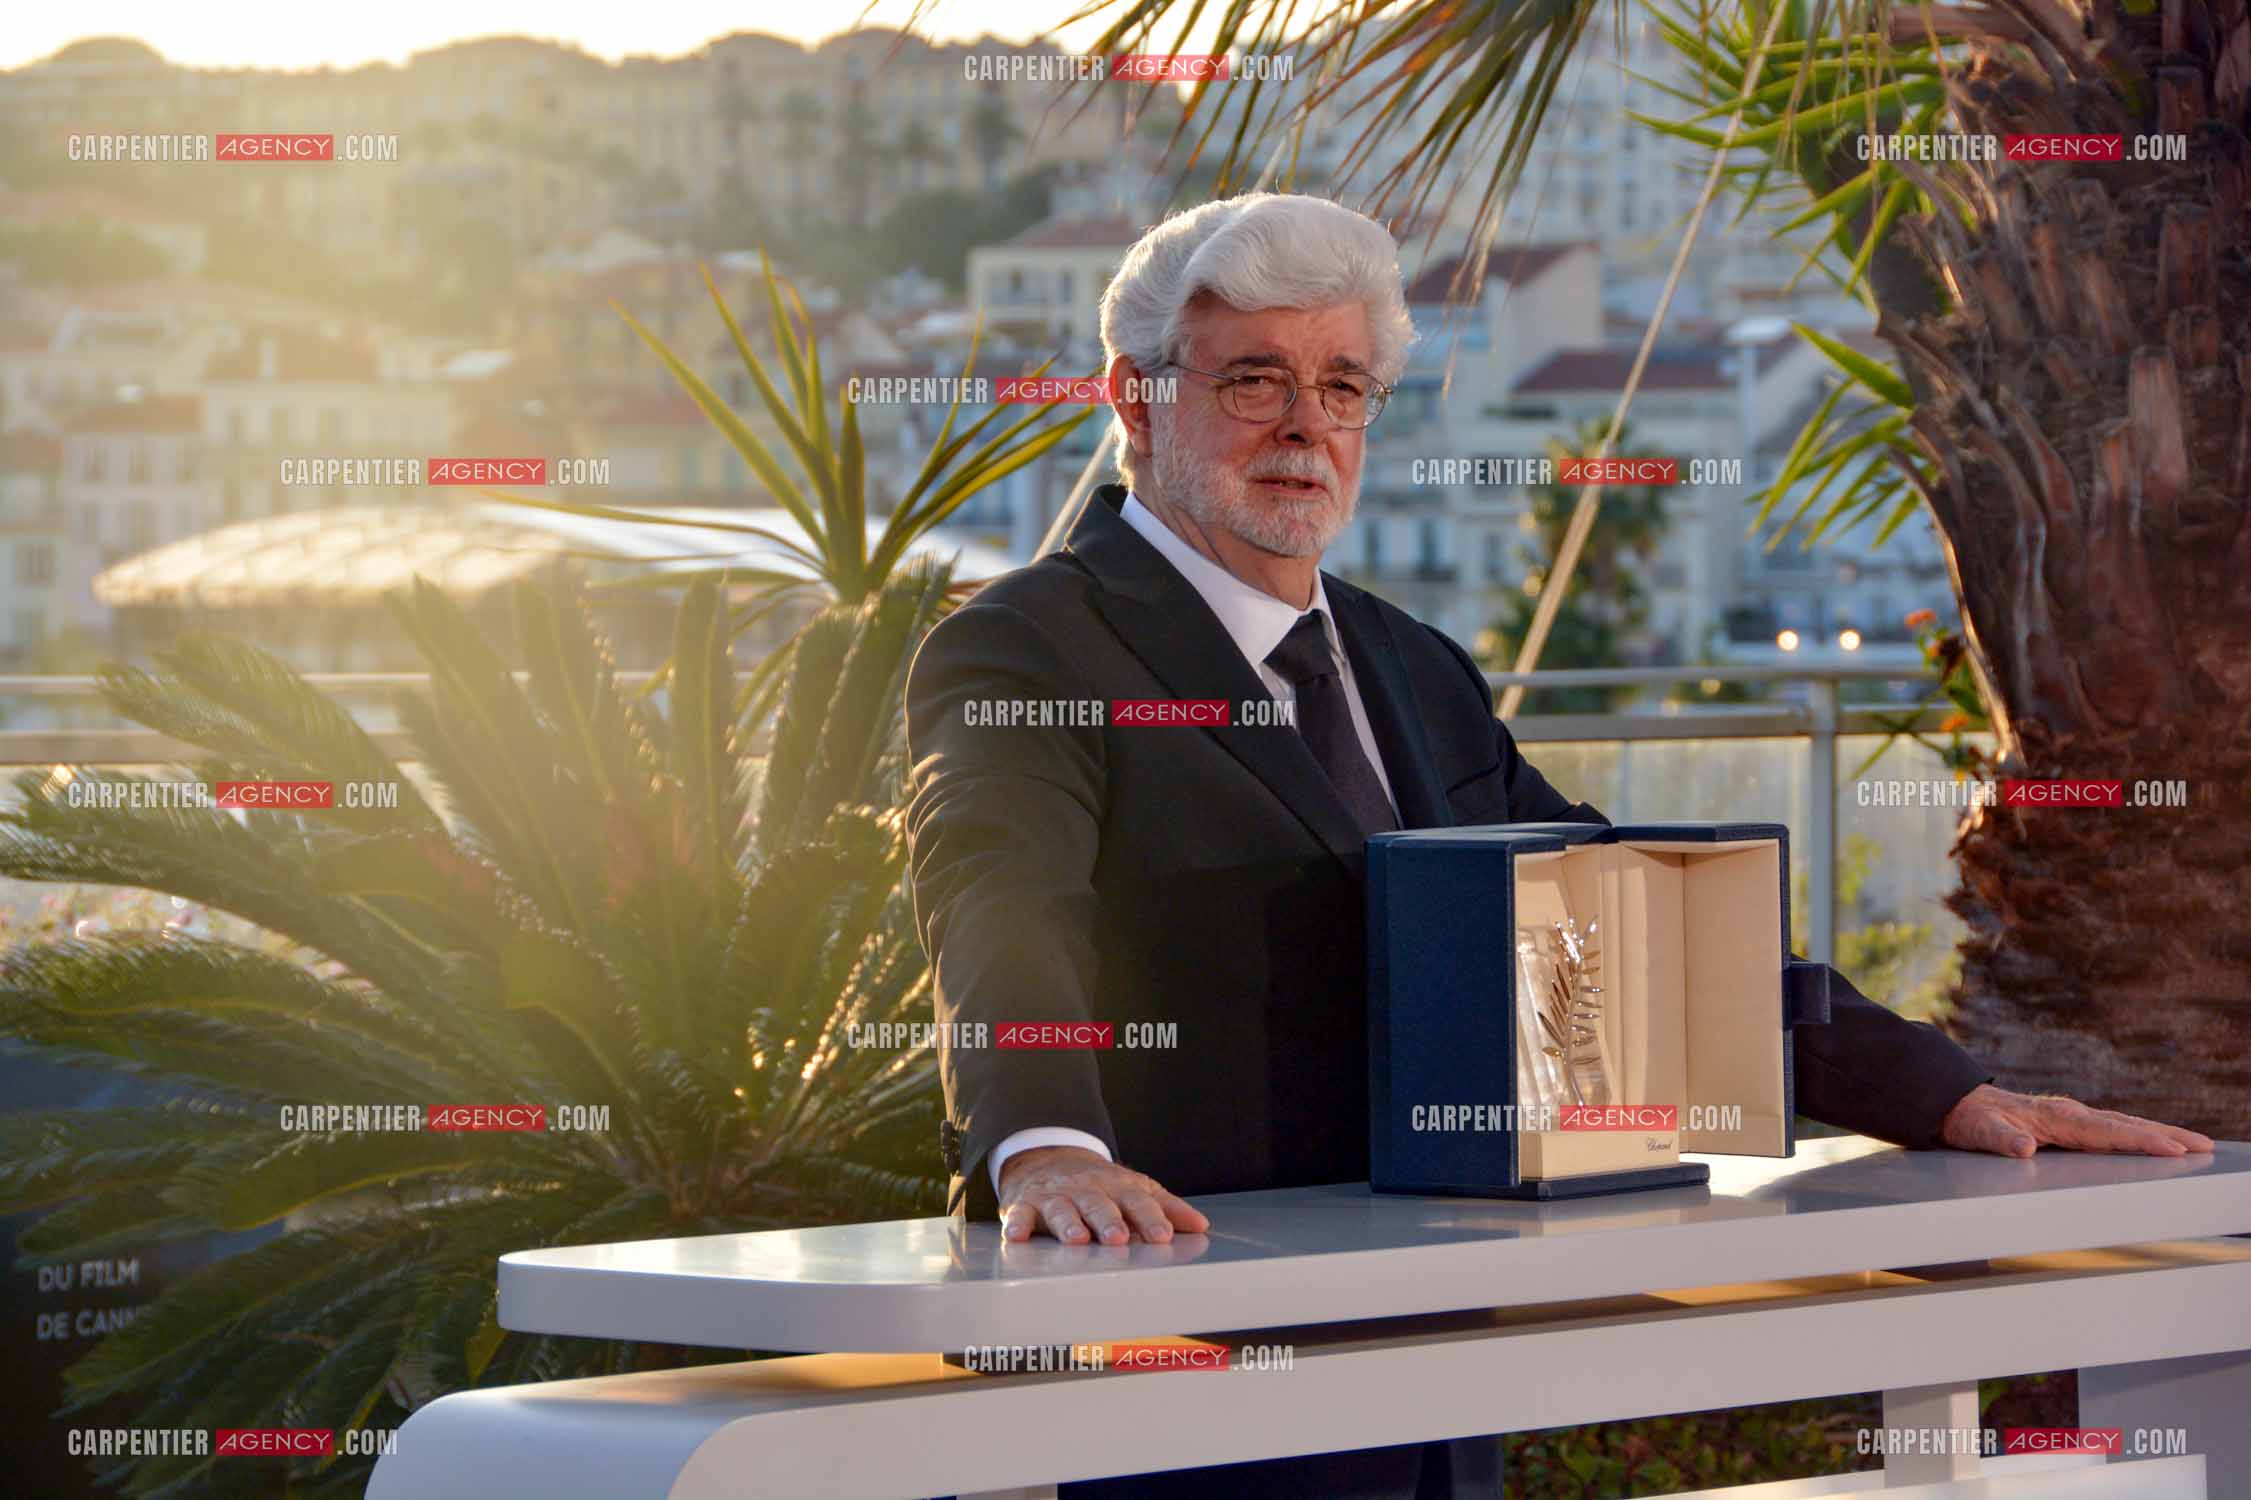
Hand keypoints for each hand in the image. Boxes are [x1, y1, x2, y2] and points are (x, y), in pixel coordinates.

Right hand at [996, 1145, 1210, 1244]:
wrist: (1048, 1159)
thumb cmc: (1099, 1184)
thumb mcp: (1134, 1189)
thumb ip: (1166, 1207)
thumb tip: (1200, 1226)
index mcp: (1117, 1187)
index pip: (1137, 1201)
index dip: (1150, 1218)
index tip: (1163, 1235)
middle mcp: (1087, 1190)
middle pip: (1099, 1204)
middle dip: (1109, 1220)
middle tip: (1119, 1238)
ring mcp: (1056, 1197)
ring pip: (1062, 1209)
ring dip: (1069, 1224)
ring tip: (1077, 1239)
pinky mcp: (1026, 1205)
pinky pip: (1020, 1214)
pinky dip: (1017, 1224)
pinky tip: (1018, 1235)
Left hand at [1939, 1083, 2215, 1157]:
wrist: (1957, 1103)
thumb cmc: (1970, 1121)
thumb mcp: (1979, 1133)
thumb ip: (2001, 1140)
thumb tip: (2024, 1147)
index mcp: (2056, 1118)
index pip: (2107, 1132)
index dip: (2141, 1142)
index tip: (2174, 1149)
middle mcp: (2069, 1114)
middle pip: (2126, 1126)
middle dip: (2166, 1136)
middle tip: (2205, 1145)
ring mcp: (2071, 1117)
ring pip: (2123, 1125)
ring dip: (2159, 1134)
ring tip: (2194, 1143)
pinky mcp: (2070, 1123)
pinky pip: (2112, 1129)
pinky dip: (2138, 1134)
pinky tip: (2155, 1142)